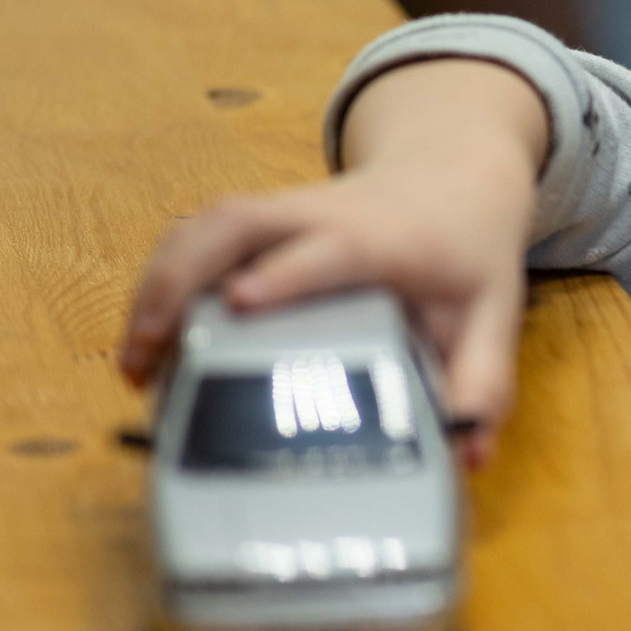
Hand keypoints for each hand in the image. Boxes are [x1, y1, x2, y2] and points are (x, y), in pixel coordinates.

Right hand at [119, 59, 548, 465]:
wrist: (452, 178)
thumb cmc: (467, 251)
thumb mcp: (493, 315)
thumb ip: (483, 382)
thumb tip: (467, 452)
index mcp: (381, 239)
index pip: (326, 249)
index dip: (284, 273)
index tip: (242, 302)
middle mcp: (321, 214)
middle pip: (236, 223)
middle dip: (181, 279)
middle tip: (152, 352)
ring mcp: (283, 210)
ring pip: (204, 226)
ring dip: (159, 283)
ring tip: (136, 359)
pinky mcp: (259, 219)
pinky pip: (197, 235)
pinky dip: (163, 277)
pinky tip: (149, 333)